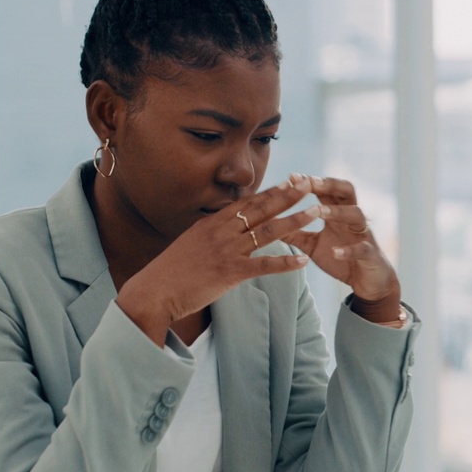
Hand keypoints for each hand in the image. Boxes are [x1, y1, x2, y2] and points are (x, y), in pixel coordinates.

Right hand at [117, 177, 317, 344]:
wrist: (155, 291)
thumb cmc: (171, 272)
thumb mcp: (191, 244)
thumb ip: (211, 234)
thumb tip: (223, 227)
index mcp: (212, 223)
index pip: (247, 202)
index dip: (271, 190)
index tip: (290, 180)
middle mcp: (221, 232)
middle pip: (261, 209)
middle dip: (288, 195)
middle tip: (309, 183)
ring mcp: (226, 251)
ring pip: (268, 232)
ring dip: (294, 221)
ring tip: (316, 212)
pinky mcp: (230, 273)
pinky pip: (264, 265)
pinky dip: (285, 263)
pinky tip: (303, 260)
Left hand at [280, 175, 401, 321]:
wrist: (367, 281)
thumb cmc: (340, 258)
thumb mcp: (312, 244)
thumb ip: (294, 233)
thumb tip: (268, 222)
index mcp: (338, 213)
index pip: (326, 190)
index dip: (311, 182)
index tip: (292, 176)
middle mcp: (352, 219)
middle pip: (346, 191)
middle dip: (329, 185)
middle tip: (310, 182)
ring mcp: (363, 234)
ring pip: (356, 214)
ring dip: (337, 212)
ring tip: (319, 212)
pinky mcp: (370, 254)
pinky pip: (362, 249)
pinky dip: (348, 250)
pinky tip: (335, 252)